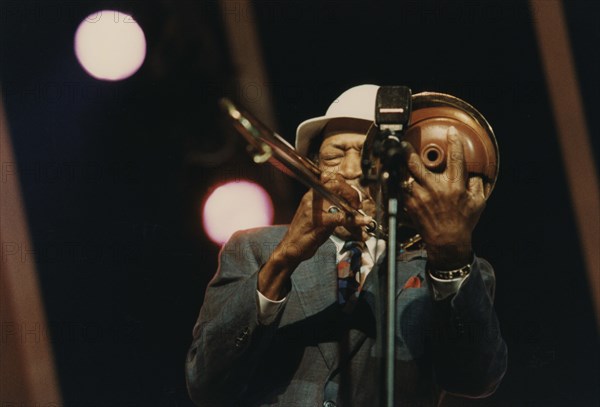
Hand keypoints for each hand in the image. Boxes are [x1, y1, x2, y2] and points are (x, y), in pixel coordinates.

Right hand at [278, 172, 371, 265]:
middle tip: (357, 204)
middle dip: (351, 192)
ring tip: (360, 212)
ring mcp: (314, 210)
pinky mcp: (319, 223)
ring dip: (353, 204)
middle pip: (335, 184)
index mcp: (310, 195)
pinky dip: (353, 220)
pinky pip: (340, 217)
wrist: (291, 247)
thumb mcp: (316, 214)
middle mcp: (311, 199)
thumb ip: (329, 206)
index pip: (329, 179)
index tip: (352, 194)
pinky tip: (362, 221)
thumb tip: (346, 201)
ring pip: (338, 198)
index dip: (344, 183)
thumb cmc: (305, 232)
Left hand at [401, 126, 485, 268]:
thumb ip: (477, 183)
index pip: (456, 159)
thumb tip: (476, 170)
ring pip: (404, 175)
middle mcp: (435, 189)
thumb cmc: (463, 222)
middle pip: (417, 165)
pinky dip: (395, 179)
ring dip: (398, 165)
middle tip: (404, 142)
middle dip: (408, 152)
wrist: (447, 242)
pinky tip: (391, 173)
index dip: (454, 143)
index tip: (451, 131)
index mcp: (455, 186)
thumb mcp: (478, 202)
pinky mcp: (410, 205)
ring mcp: (420, 197)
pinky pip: (399, 188)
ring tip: (393, 155)